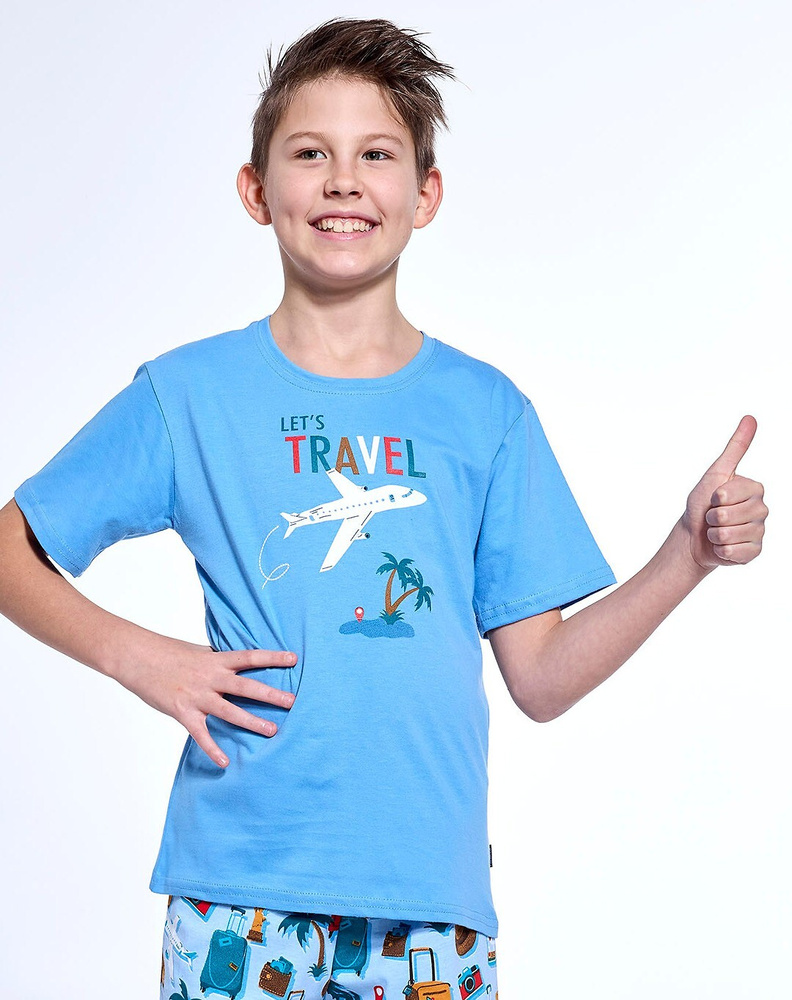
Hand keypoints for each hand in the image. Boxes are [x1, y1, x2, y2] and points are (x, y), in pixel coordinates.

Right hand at [113, 635, 296, 767]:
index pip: (250, 656)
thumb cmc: (167, 652)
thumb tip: (236, 665)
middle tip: (293, 702)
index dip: (272, 657)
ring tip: (272, 731)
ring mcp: (197, 695)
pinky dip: (212, 749)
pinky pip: (201, 733)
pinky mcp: (182, 711)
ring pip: (229, 710)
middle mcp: (210, 677)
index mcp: (215, 660)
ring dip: (251, 722)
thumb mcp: (197, 652)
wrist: (136, 656)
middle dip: (270, 695)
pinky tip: (225, 762)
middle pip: (246, 686)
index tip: (294, 659)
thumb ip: (218, 661)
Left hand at [681, 415, 766, 570]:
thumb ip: (736, 448)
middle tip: (713, 516)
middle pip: (730, 515)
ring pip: (730, 535)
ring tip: (715, 530)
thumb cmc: (702, 503)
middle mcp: (761, 510)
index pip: (730, 493)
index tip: (714, 498)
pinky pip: (735, 553)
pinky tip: (721, 546)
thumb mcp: (716, 472)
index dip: (715, 497)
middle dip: (712, 517)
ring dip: (714, 534)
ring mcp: (759, 532)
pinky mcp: (753, 552)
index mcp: (755, 489)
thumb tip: (751, 418)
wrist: (694, 535)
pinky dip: (721, 551)